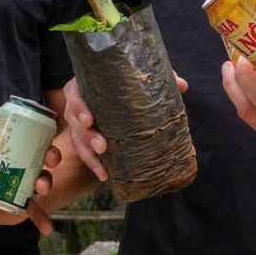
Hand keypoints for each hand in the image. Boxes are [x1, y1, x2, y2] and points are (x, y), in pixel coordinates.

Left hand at [0, 125, 54, 235]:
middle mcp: (19, 152)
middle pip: (33, 146)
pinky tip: (46, 228)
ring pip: (42, 172)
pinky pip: (37, 207)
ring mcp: (28, 173)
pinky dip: (42, 218)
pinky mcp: (28, 196)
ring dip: (46, 179)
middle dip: (43, 151)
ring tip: (42, 187)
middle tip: (44, 159)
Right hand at [62, 73, 185, 180]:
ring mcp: (78, 124)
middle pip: (73, 119)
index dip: (79, 107)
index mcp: (86, 85)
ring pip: (77, 139)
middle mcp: (78, 104)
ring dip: (89, 154)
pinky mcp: (84, 139)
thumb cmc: (126, 85)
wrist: (118, 96)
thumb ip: (159, 79)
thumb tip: (182, 85)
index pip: (74, 94)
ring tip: (103, 168)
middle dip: (86, 134)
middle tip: (102, 145)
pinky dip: (94, 165)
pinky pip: (84, 153)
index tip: (89, 119)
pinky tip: (105, 175)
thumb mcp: (139, 81)